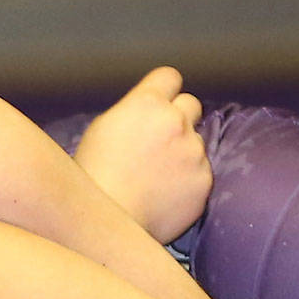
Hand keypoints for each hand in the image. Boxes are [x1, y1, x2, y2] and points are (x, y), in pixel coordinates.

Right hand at [73, 66, 210, 243]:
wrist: (108, 221)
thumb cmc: (94, 176)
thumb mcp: (102, 129)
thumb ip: (132, 111)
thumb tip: (147, 110)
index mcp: (147, 103)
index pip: (170, 77)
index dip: (163, 90)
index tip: (160, 101)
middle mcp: (176, 121)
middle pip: (191, 104)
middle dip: (178, 117)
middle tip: (159, 140)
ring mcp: (194, 151)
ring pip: (196, 141)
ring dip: (182, 151)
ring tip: (156, 175)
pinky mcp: (204, 180)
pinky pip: (200, 171)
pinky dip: (188, 179)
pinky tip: (164, 192)